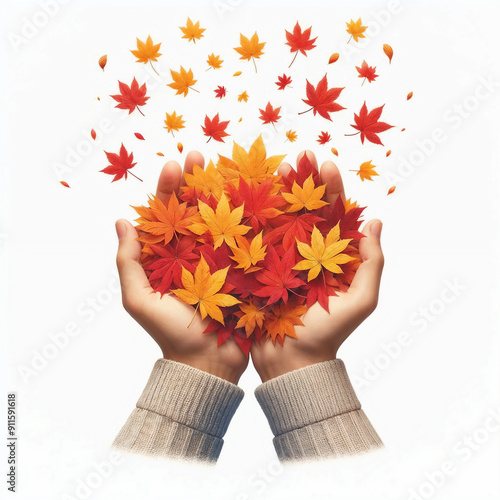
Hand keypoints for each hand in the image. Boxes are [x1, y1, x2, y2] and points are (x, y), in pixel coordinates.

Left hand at [115, 152, 248, 383]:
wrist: (207, 362)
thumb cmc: (170, 333)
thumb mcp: (140, 299)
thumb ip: (129, 262)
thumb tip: (122, 221)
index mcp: (169, 255)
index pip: (167, 214)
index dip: (168, 188)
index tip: (174, 164)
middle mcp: (195, 252)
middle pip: (195, 208)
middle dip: (196, 180)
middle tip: (200, 154)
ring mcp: (221, 258)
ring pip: (222, 218)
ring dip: (225, 191)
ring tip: (230, 165)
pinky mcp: (244, 269)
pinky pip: (247, 239)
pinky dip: (251, 217)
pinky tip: (257, 195)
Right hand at [250, 151, 383, 381]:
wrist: (292, 361)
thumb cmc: (328, 333)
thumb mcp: (360, 300)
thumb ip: (371, 264)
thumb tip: (375, 223)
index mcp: (331, 255)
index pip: (333, 214)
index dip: (331, 188)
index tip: (325, 164)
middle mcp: (305, 252)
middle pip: (305, 209)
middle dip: (303, 181)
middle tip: (299, 155)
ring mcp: (279, 258)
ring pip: (279, 218)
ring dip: (277, 192)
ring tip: (273, 167)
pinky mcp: (257, 268)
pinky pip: (255, 239)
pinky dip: (251, 217)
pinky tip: (245, 195)